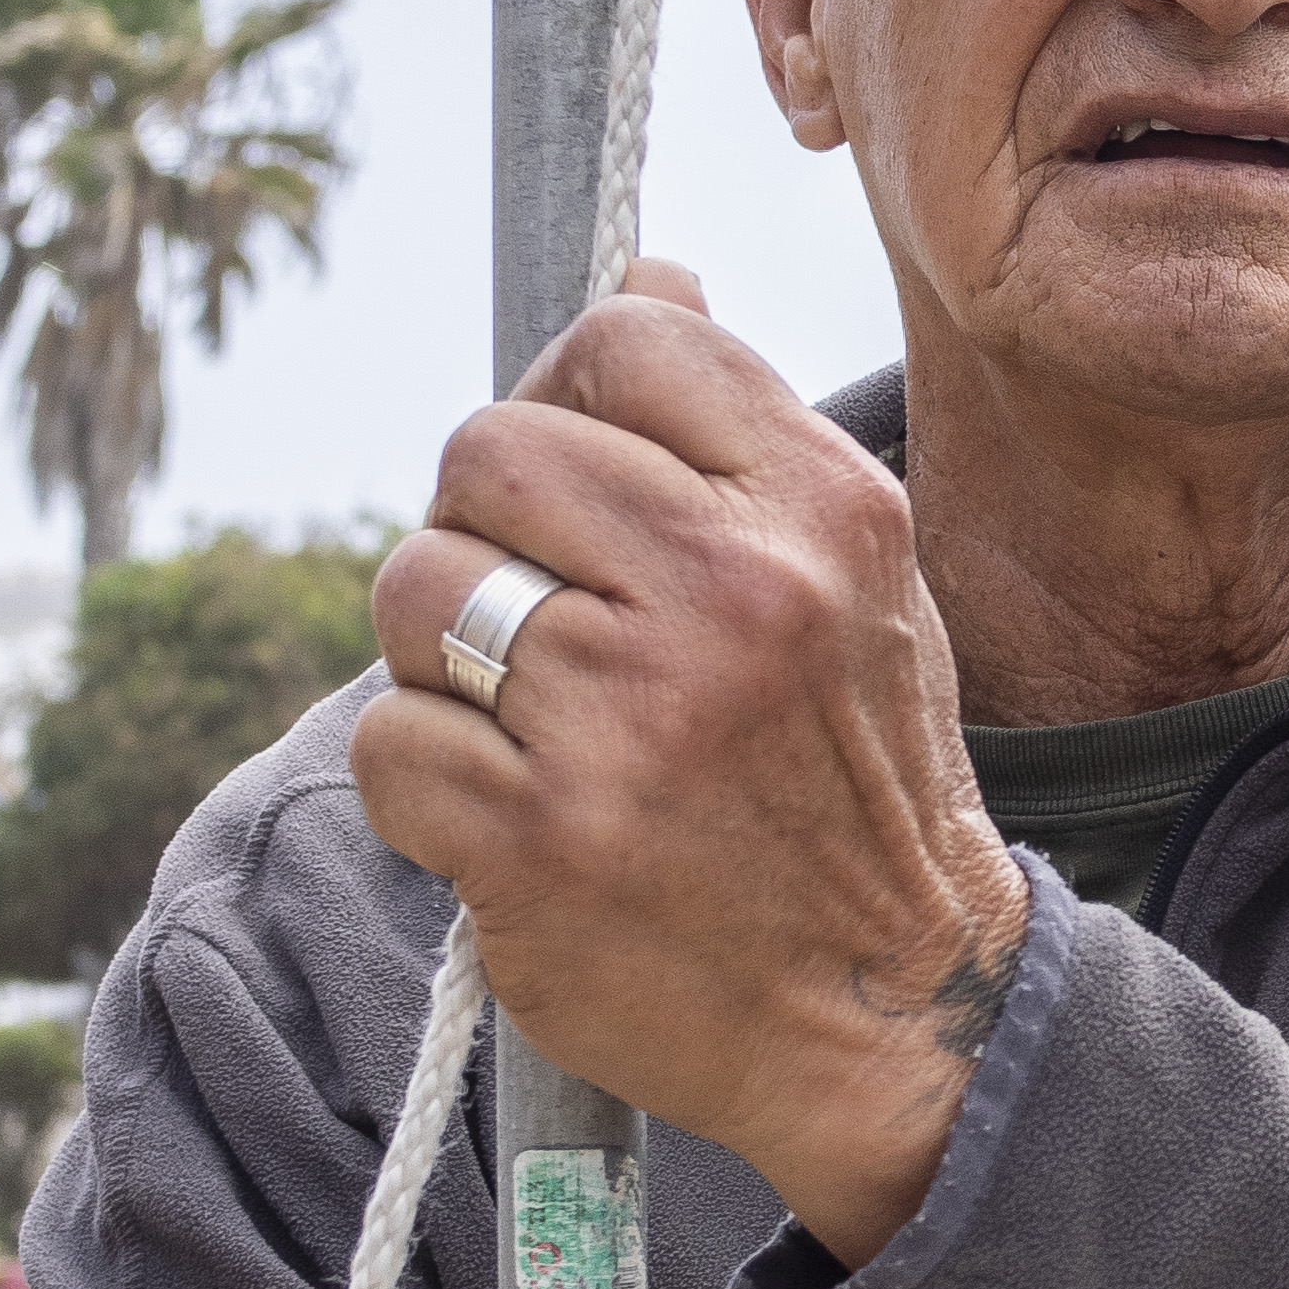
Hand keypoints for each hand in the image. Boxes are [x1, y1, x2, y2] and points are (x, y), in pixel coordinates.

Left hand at [355, 260, 1031, 1265]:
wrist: (898, 1014)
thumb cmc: (859, 786)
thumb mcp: (853, 587)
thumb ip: (742, 441)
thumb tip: (649, 274)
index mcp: (825, 514)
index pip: (625, 343)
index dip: (568, 401)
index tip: (587, 493)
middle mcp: (736, 597)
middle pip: (488, 453)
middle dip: (487, 532)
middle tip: (544, 624)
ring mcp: (635, 718)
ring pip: (416, 590)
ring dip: (442, 662)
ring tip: (534, 726)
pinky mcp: (544, 836)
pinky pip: (390, 742)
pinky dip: (428, 786)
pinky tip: (515, 821)